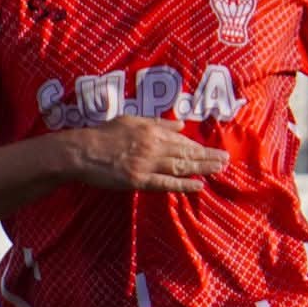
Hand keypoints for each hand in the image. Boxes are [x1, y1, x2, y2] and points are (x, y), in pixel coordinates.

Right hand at [69, 115, 227, 192]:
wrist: (81, 151)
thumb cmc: (103, 135)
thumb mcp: (131, 121)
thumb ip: (157, 123)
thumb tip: (180, 125)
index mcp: (151, 131)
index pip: (181, 140)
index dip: (199, 147)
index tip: (215, 151)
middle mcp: (152, 146)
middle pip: (185, 152)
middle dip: (207, 157)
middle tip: (226, 161)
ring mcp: (145, 164)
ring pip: (179, 166)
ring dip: (201, 168)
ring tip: (219, 170)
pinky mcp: (137, 180)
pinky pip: (164, 183)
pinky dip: (182, 184)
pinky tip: (198, 185)